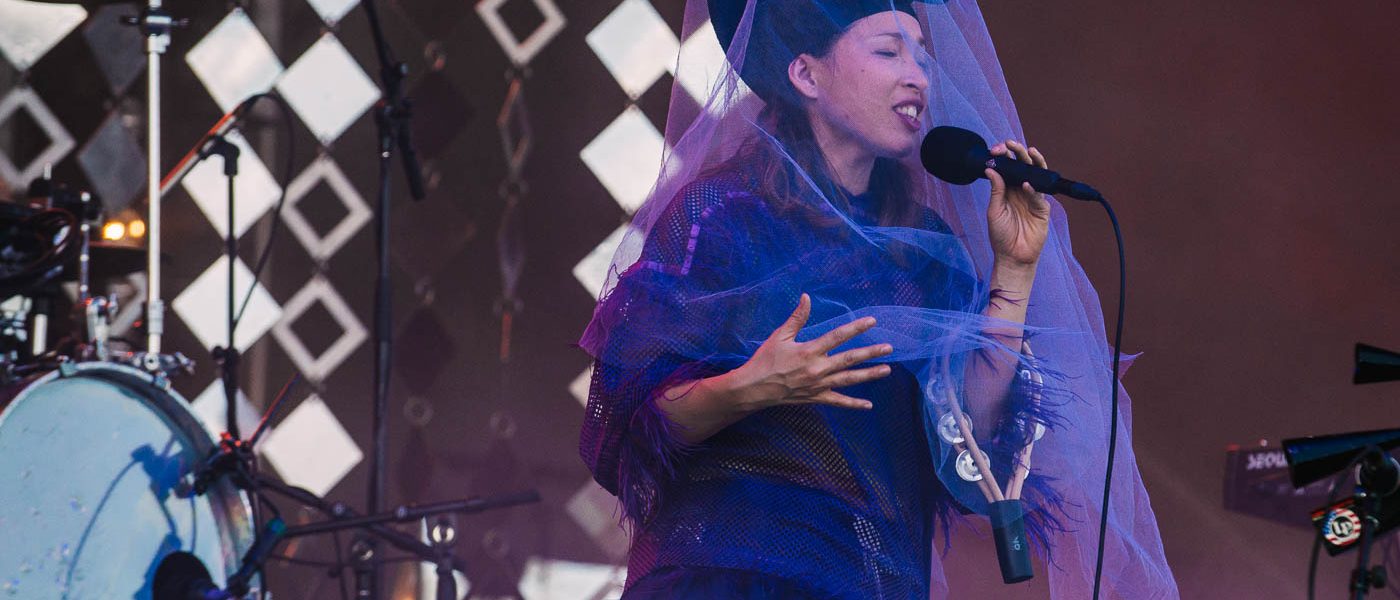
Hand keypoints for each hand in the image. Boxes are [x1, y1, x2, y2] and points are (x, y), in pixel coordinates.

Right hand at [727, 294, 894, 411]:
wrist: (755, 388)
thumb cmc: (765, 360)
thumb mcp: (779, 336)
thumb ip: (797, 318)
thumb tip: (806, 297)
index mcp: (809, 351)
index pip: (838, 336)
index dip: (856, 327)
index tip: (872, 321)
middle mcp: (818, 368)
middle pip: (850, 359)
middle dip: (871, 353)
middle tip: (889, 348)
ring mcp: (819, 385)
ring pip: (849, 379)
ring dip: (869, 375)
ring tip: (887, 370)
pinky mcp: (816, 397)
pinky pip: (838, 402)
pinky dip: (853, 404)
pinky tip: (868, 405)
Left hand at [986, 140, 1050, 268]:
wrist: (1012, 256)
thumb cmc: (1000, 235)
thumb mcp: (994, 210)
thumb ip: (995, 190)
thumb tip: (990, 169)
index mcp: (1007, 189)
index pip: (1008, 167)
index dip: (1003, 157)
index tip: (996, 149)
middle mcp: (1021, 190)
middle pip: (1023, 166)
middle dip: (1017, 153)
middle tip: (1010, 143)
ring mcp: (1033, 198)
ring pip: (1036, 175)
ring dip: (1033, 162)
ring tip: (1028, 151)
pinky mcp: (1042, 209)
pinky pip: (1039, 196)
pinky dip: (1033, 189)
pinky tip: (1025, 184)